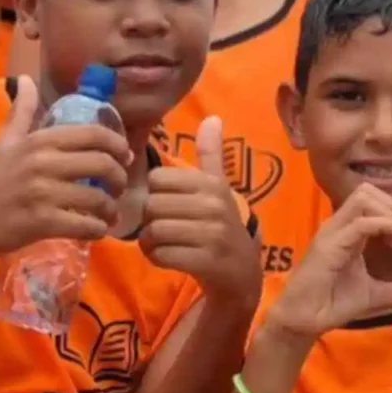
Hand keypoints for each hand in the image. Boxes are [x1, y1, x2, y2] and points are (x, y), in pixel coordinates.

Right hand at [0, 76, 131, 259]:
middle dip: (120, 178)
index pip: (95, 135)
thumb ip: (21, 111)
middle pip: (104, 164)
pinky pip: (86, 225)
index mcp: (39, 141)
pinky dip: (99, 228)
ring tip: (109, 212)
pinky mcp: (42, 222)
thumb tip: (26, 78)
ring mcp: (42, 193)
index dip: (118, 145)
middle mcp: (43, 162)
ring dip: (111, 208)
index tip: (124, 157)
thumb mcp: (5, 142)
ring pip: (98, 198)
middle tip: (118, 187)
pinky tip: (97, 228)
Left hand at [140, 116, 261, 307]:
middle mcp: (214, 205)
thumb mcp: (218, 188)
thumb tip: (213, 117)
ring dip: (151, 242)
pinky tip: (169, 258)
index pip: (158, 179)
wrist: (241, 275)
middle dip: (150, 221)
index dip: (155, 195)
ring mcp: (212, 234)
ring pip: (153, 230)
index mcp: (212, 184)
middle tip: (164, 229)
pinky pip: (161, 254)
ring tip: (164, 244)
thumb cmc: (222, 227)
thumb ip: (211, 154)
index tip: (168, 206)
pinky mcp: (206, 261)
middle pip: (152, 205)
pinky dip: (157, 258)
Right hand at [267, 184, 391, 337]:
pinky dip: (383, 225)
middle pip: (367, 190)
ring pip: (363, 198)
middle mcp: (339, 225)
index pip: (371, 199)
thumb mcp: (377, 296)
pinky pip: (360, 223)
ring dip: (388, 212)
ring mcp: (332, 232)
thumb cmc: (333, 303)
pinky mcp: (329, 245)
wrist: (304, 320)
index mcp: (348, 230)